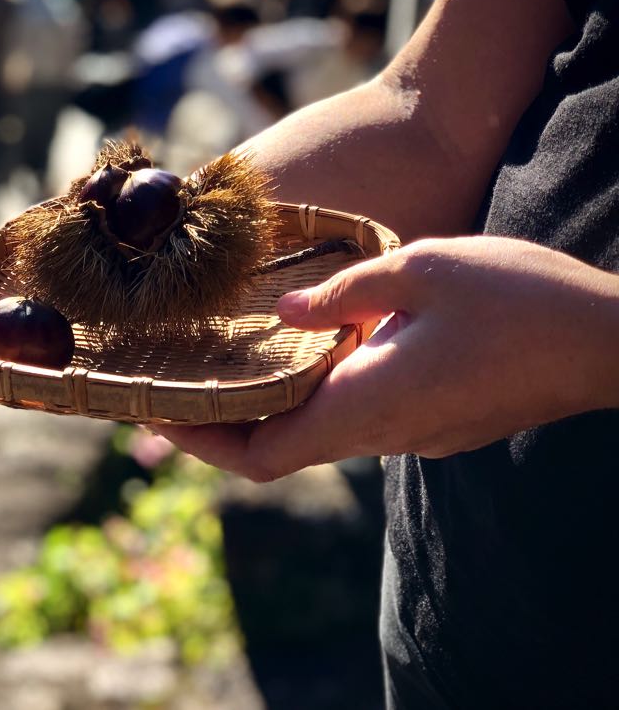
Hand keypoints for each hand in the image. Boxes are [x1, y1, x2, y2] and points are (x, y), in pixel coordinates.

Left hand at [154, 236, 618, 481]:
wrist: (612, 341)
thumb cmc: (522, 301)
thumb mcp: (423, 271)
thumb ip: (343, 293)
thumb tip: (284, 314)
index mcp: (367, 406)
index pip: (261, 455)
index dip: (199, 441)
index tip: (153, 412)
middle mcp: (382, 434)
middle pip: (276, 449)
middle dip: (216, 423)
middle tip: (167, 383)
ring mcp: (411, 433)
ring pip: (313, 433)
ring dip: (261, 407)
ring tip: (217, 362)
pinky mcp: (434, 421)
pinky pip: (352, 416)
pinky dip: (308, 394)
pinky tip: (297, 351)